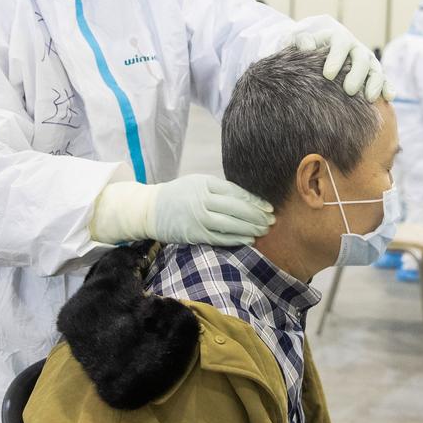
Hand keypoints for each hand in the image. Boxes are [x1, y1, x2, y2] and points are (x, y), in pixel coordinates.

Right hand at [90, 175, 273, 246]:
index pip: (236, 192)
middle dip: (257, 216)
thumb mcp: (197, 183)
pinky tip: (248, 239)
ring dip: (250, 228)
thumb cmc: (178, 195)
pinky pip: (220, 237)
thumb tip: (247, 199)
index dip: (255, 201)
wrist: (150, 209)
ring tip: (263, 231)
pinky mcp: (194, 234)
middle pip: (237, 208)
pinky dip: (236, 239)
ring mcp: (198, 218)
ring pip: (231, 224)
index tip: (268, 207)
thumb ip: (219, 189)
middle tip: (271, 221)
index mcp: (205, 183)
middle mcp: (202, 200)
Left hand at [293, 27, 391, 101]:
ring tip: (369, 98)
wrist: (318, 53)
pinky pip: (384, 80)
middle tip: (349, 90)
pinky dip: (387, 88)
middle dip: (357, 75)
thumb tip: (307, 46)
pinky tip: (388, 98)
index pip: (341, 44)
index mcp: (339, 38)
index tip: (328, 74)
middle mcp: (356, 48)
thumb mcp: (301, 42)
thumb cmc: (309, 49)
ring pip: (376, 70)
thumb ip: (301, 41)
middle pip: (361, 58)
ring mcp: (367, 61)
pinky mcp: (373, 75)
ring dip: (375, 83)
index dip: (336, 58)